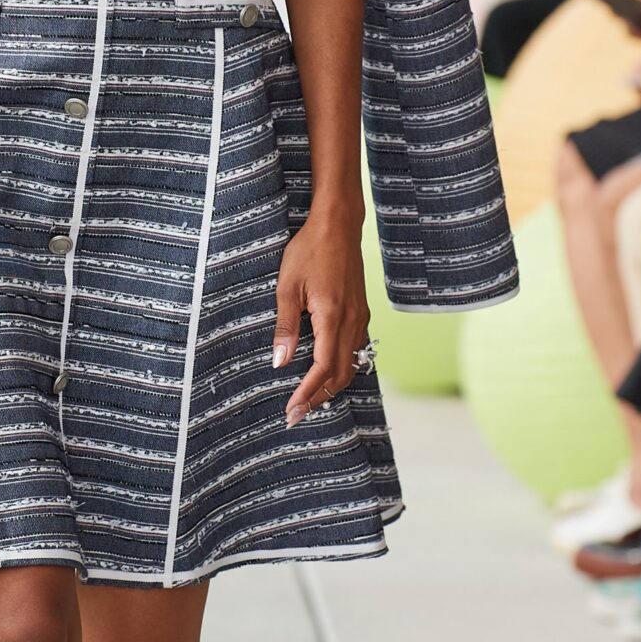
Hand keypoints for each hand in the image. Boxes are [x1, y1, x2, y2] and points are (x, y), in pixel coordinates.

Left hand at [272, 208, 371, 427]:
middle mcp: (351, 322)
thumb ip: (285, 327)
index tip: (292, 410)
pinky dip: (342, 368)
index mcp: (332, 318)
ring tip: (310, 400)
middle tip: (297, 415)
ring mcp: (359, 317)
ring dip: (332, 385)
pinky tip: (327, 372)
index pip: (323, 368)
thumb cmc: (309, 251)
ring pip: (352, 364)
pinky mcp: (360, 311)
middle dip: (320, 397)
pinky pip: (356, 349)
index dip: (308, 393)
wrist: (338, 226)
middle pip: (342, 374)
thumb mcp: (287, 287)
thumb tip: (280, 361)